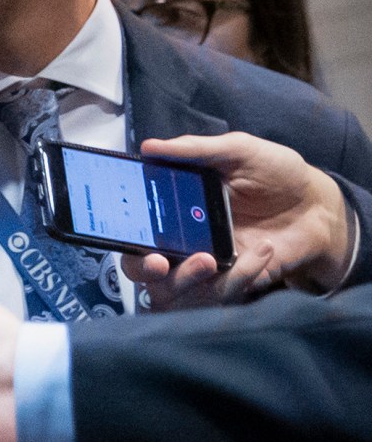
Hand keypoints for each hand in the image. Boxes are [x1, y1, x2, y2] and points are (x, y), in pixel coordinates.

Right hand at [119, 132, 355, 305]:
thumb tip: (150, 147)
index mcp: (175, 209)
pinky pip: (219, 294)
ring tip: (211, 260)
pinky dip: (239, 276)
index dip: (124, 239)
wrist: (318, 204)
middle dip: (144, 270)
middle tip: (159, 263)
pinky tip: (263, 251)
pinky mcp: (231, 284)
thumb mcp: (239, 151)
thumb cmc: (277, 174)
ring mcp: (206, 266)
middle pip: (143, 270)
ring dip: (187, 280)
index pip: (135, 230)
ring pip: (174, 293)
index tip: (131, 237)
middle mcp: (182, 241)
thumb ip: (195, 150)